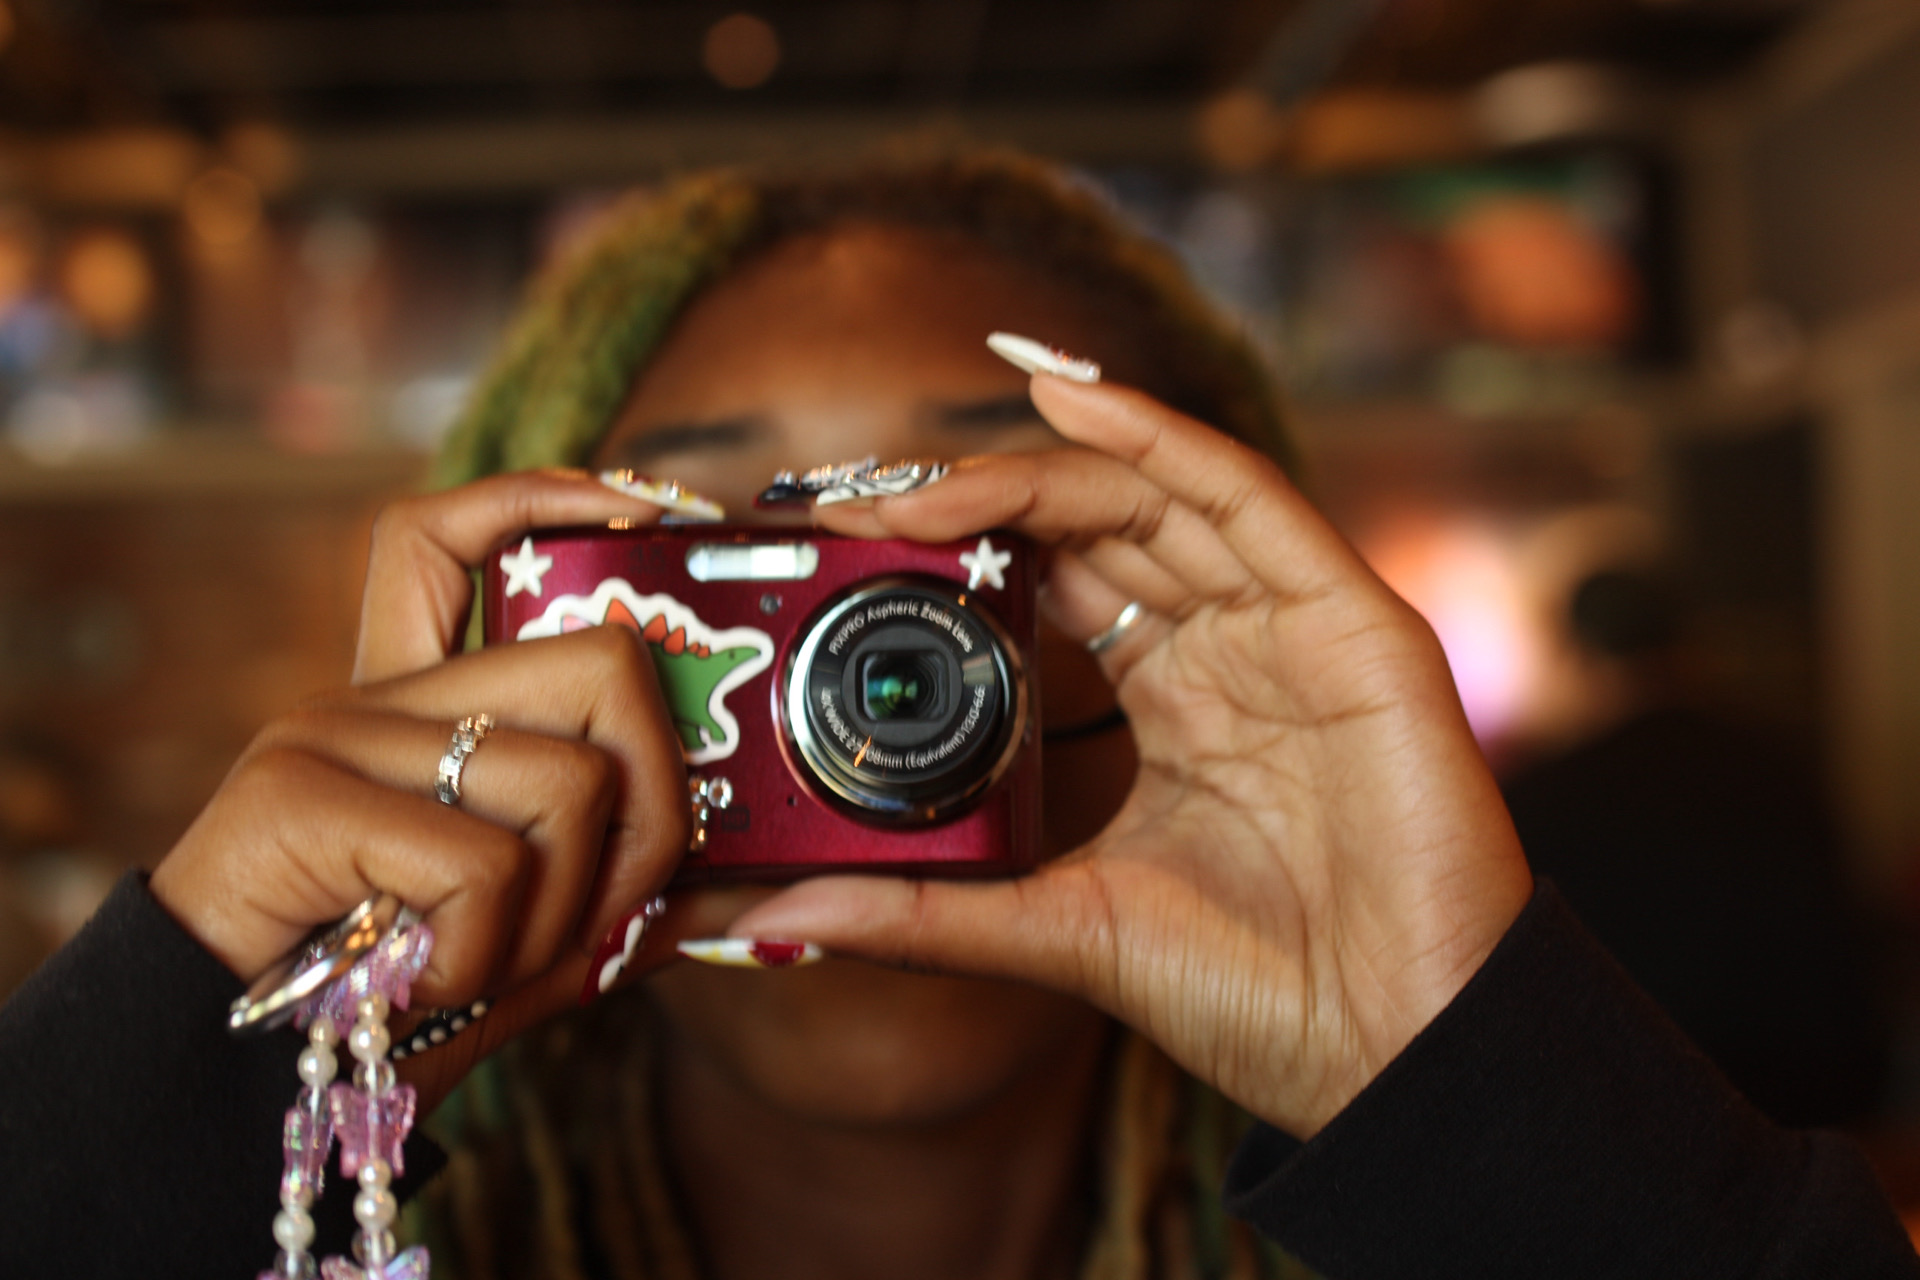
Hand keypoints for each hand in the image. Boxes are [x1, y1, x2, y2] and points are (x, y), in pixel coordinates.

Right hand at [150, 472, 714, 1107]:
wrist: (219, 1082)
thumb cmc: (383, 1005)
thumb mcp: (535, 944)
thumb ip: (633, 905)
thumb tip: (767, 896)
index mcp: (423, 709)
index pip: (448, 536)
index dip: (543, 496)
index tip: (645, 513)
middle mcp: (374, 695)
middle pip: (602, 660)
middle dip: (654, 811)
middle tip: (603, 909)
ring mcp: (332, 733)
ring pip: (571, 780)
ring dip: (565, 917)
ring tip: (489, 965)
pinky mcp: (298, 795)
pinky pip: (485, 863)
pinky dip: (487, 955)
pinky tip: (426, 982)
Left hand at [725, 379, 1534, 1137]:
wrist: (1394, 1054)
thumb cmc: (1257, 993)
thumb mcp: (1058, 930)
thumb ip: (927, 915)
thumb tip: (777, 918)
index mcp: (1170, 703)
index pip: (1052, 584)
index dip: (955, 553)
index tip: (839, 552)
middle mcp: (1225, 648)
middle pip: (1091, 528)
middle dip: (973, 502)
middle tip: (856, 504)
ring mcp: (1288, 628)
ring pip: (1153, 497)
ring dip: (1037, 467)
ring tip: (926, 471)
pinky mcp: (1352, 624)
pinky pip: (1249, 500)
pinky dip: (1161, 441)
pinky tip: (1072, 400)